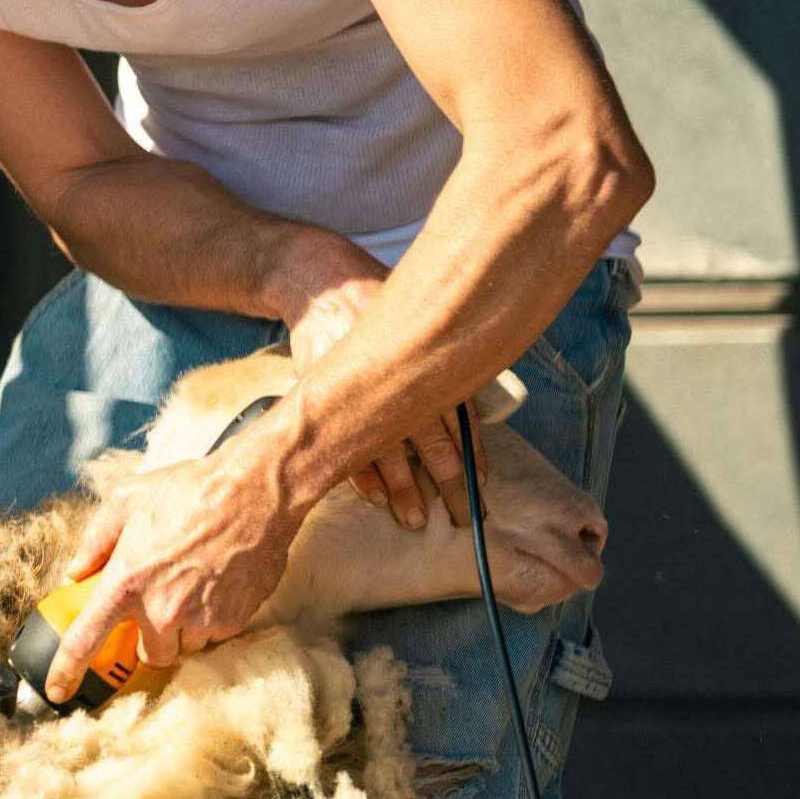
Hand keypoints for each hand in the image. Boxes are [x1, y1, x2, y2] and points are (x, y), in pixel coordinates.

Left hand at [43, 450, 293, 704]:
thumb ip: (95, 540)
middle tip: (161, 602)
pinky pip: (214, 636)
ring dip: (183, 629)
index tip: (57, 691)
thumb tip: (76, 570)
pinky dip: (212, 620)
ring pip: (183, 647)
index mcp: (126, 582)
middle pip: (149, 655)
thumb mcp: (127, 500)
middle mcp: (160, 610)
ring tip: (193, 585)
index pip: (86, 641)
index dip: (66, 671)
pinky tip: (216, 584)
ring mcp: (198, 620)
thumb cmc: (189, 491)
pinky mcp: (231, 622)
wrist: (253, 493)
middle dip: (152, 636)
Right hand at [277, 245, 486, 531]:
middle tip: (461, 516)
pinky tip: (374, 496)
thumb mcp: (415, 313)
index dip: (470, 452)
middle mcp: (393, 373)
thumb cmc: (376, 297)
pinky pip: (343, 441)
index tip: (480, 484)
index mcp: (423, 356)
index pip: (456, 415)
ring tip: (414, 519)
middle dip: (445, 482)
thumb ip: (442, 353)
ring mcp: (356, 385)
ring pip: (386, 448)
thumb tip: (478, 387)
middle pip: (427, 440)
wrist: (318, 279)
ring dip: (401, 488)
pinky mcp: (323, 391)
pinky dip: (359, 472)